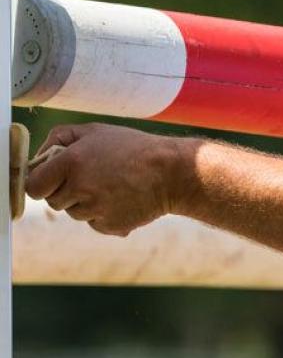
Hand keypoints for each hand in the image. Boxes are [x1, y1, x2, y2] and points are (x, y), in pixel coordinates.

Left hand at [25, 123, 189, 236]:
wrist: (173, 173)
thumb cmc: (134, 149)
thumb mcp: (96, 131)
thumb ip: (60, 139)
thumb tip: (40, 158)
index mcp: (71, 162)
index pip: (34, 185)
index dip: (41, 182)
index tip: (50, 180)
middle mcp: (81, 188)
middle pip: (53, 202)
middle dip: (66, 192)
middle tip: (89, 178)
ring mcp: (96, 210)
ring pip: (75, 213)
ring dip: (85, 203)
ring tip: (111, 187)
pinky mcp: (110, 225)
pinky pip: (95, 223)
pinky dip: (103, 214)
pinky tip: (121, 199)